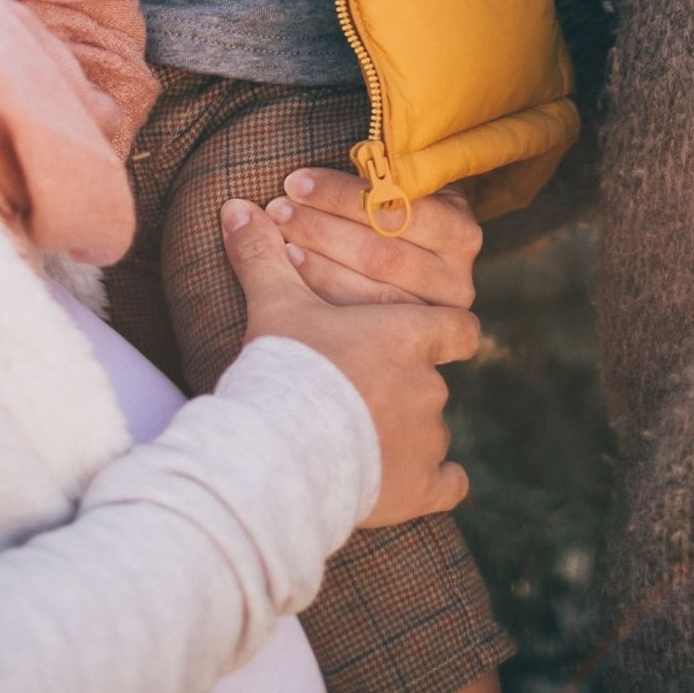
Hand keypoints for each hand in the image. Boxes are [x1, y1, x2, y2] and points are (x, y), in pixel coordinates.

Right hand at [223, 198, 476, 526]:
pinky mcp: (422, 486)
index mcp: (410, 335)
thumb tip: (235, 206)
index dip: (445, 334)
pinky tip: (405, 485)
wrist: (281, 446)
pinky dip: (430, 483)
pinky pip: (446, 484)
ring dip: (405, 436)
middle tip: (361, 396)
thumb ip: (263, 257)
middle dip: (404, 390)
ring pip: (432, 433)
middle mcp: (431, 384)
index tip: (427, 340)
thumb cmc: (285, 367)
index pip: (458, 328)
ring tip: (359, 442)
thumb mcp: (274, 305)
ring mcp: (430, 438)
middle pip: (434, 383)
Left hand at [269, 168, 480, 309]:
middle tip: (278, 208)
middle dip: (322, 227)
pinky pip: (360, 318)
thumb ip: (374, 180)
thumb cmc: (394, 218)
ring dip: (317, 258)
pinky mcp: (411, 341)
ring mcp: (435, 317)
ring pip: (371, 289)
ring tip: (277, 236)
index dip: (343, 195)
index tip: (296, 181)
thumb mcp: (398, 193)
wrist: (417, 275)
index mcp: (459, 231)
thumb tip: (309, 169)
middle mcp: (456, 278)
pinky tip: (290, 268)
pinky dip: (320, 289)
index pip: (397, 209)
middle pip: (382, 253)